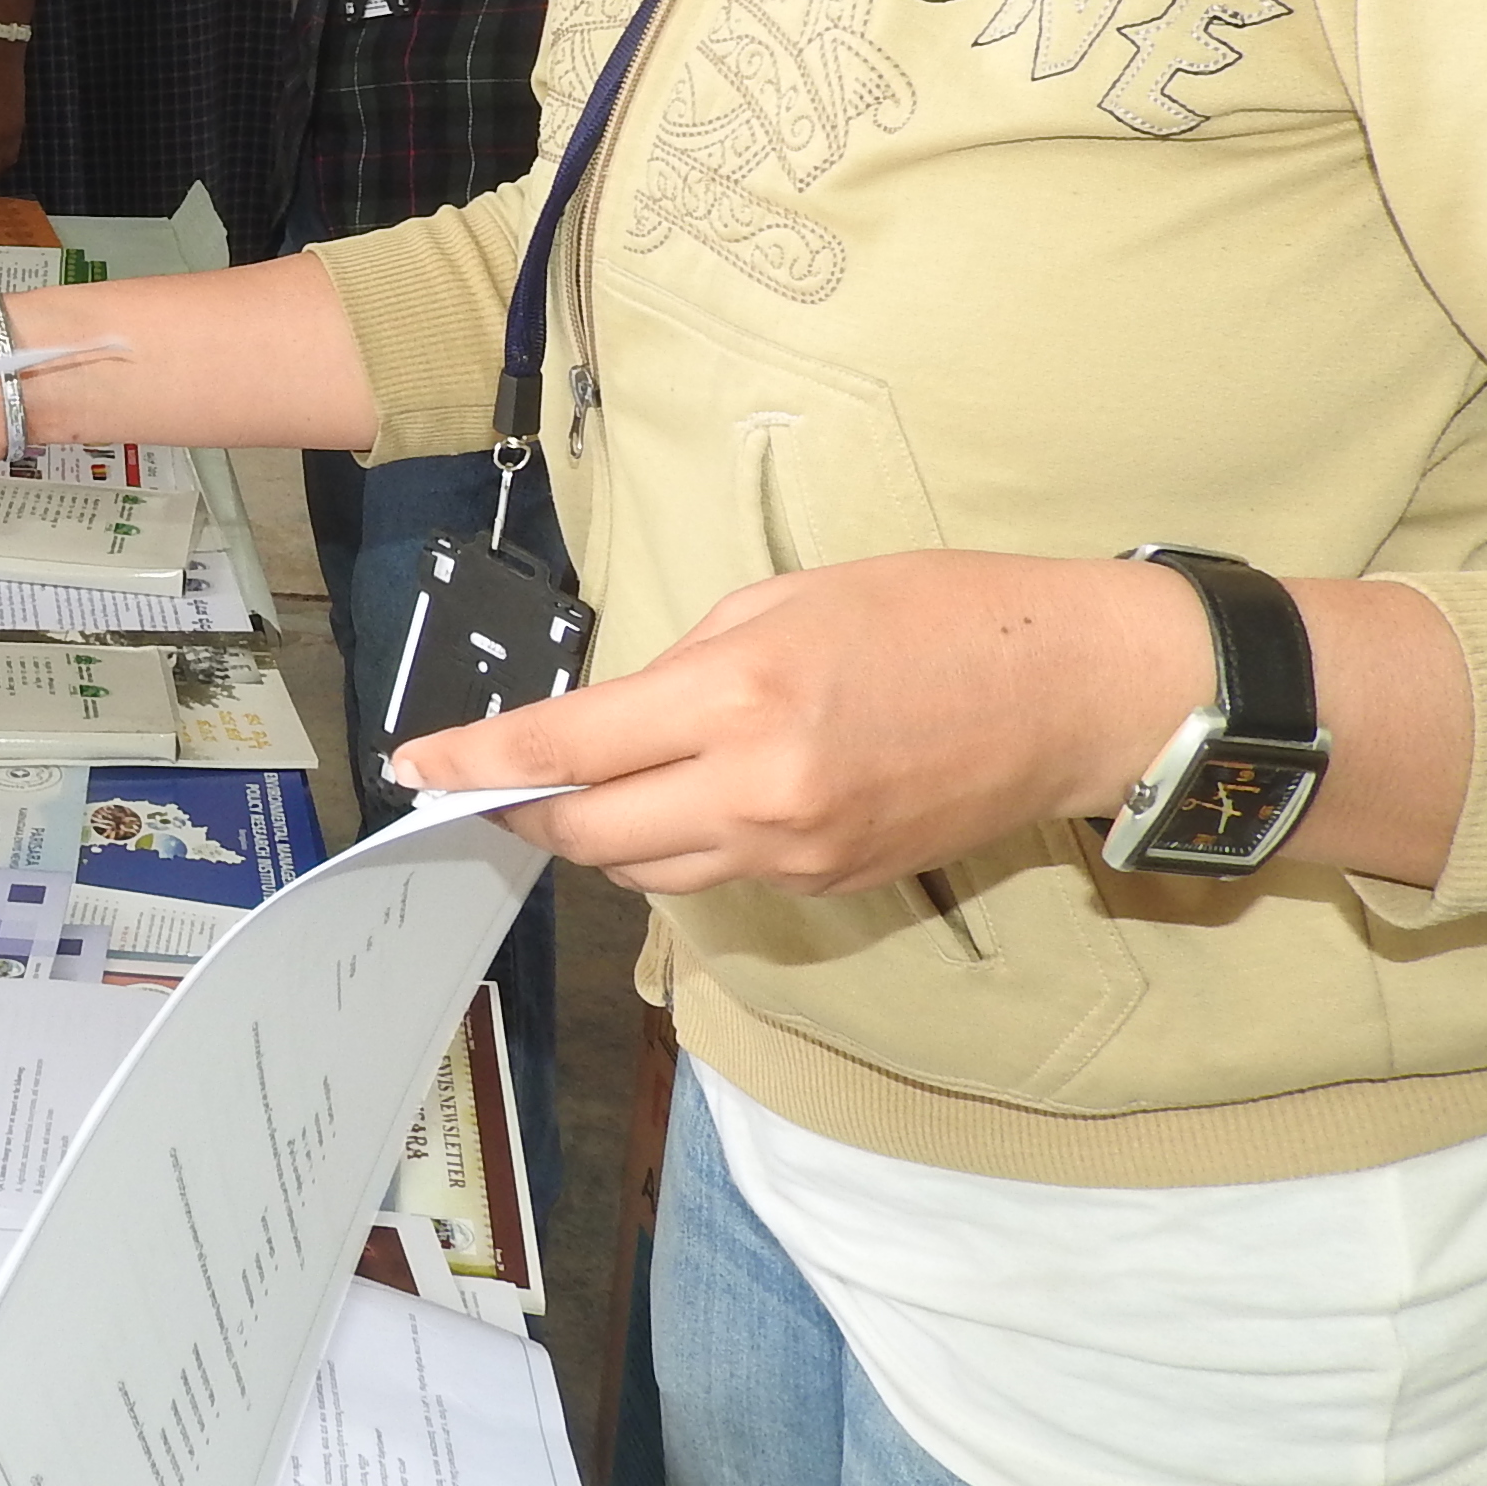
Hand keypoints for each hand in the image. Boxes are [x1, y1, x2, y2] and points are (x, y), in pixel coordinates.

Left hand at [393, 549, 1189, 896]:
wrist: (1068, 690)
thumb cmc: (932, 613)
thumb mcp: (781, 601)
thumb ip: (682, 670)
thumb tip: (608, 725)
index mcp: (737, 700)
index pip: (568, 750)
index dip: (479, 763)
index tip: (418, 768)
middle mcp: (756, 792)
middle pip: (590, 836)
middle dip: (528, 811)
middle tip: (493, 782)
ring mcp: (796, 852)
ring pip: (647, 872)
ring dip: (602, 835)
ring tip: (590, 787)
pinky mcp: (830, 883)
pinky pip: (718, 877)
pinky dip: (681, 846)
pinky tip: (691, 799)